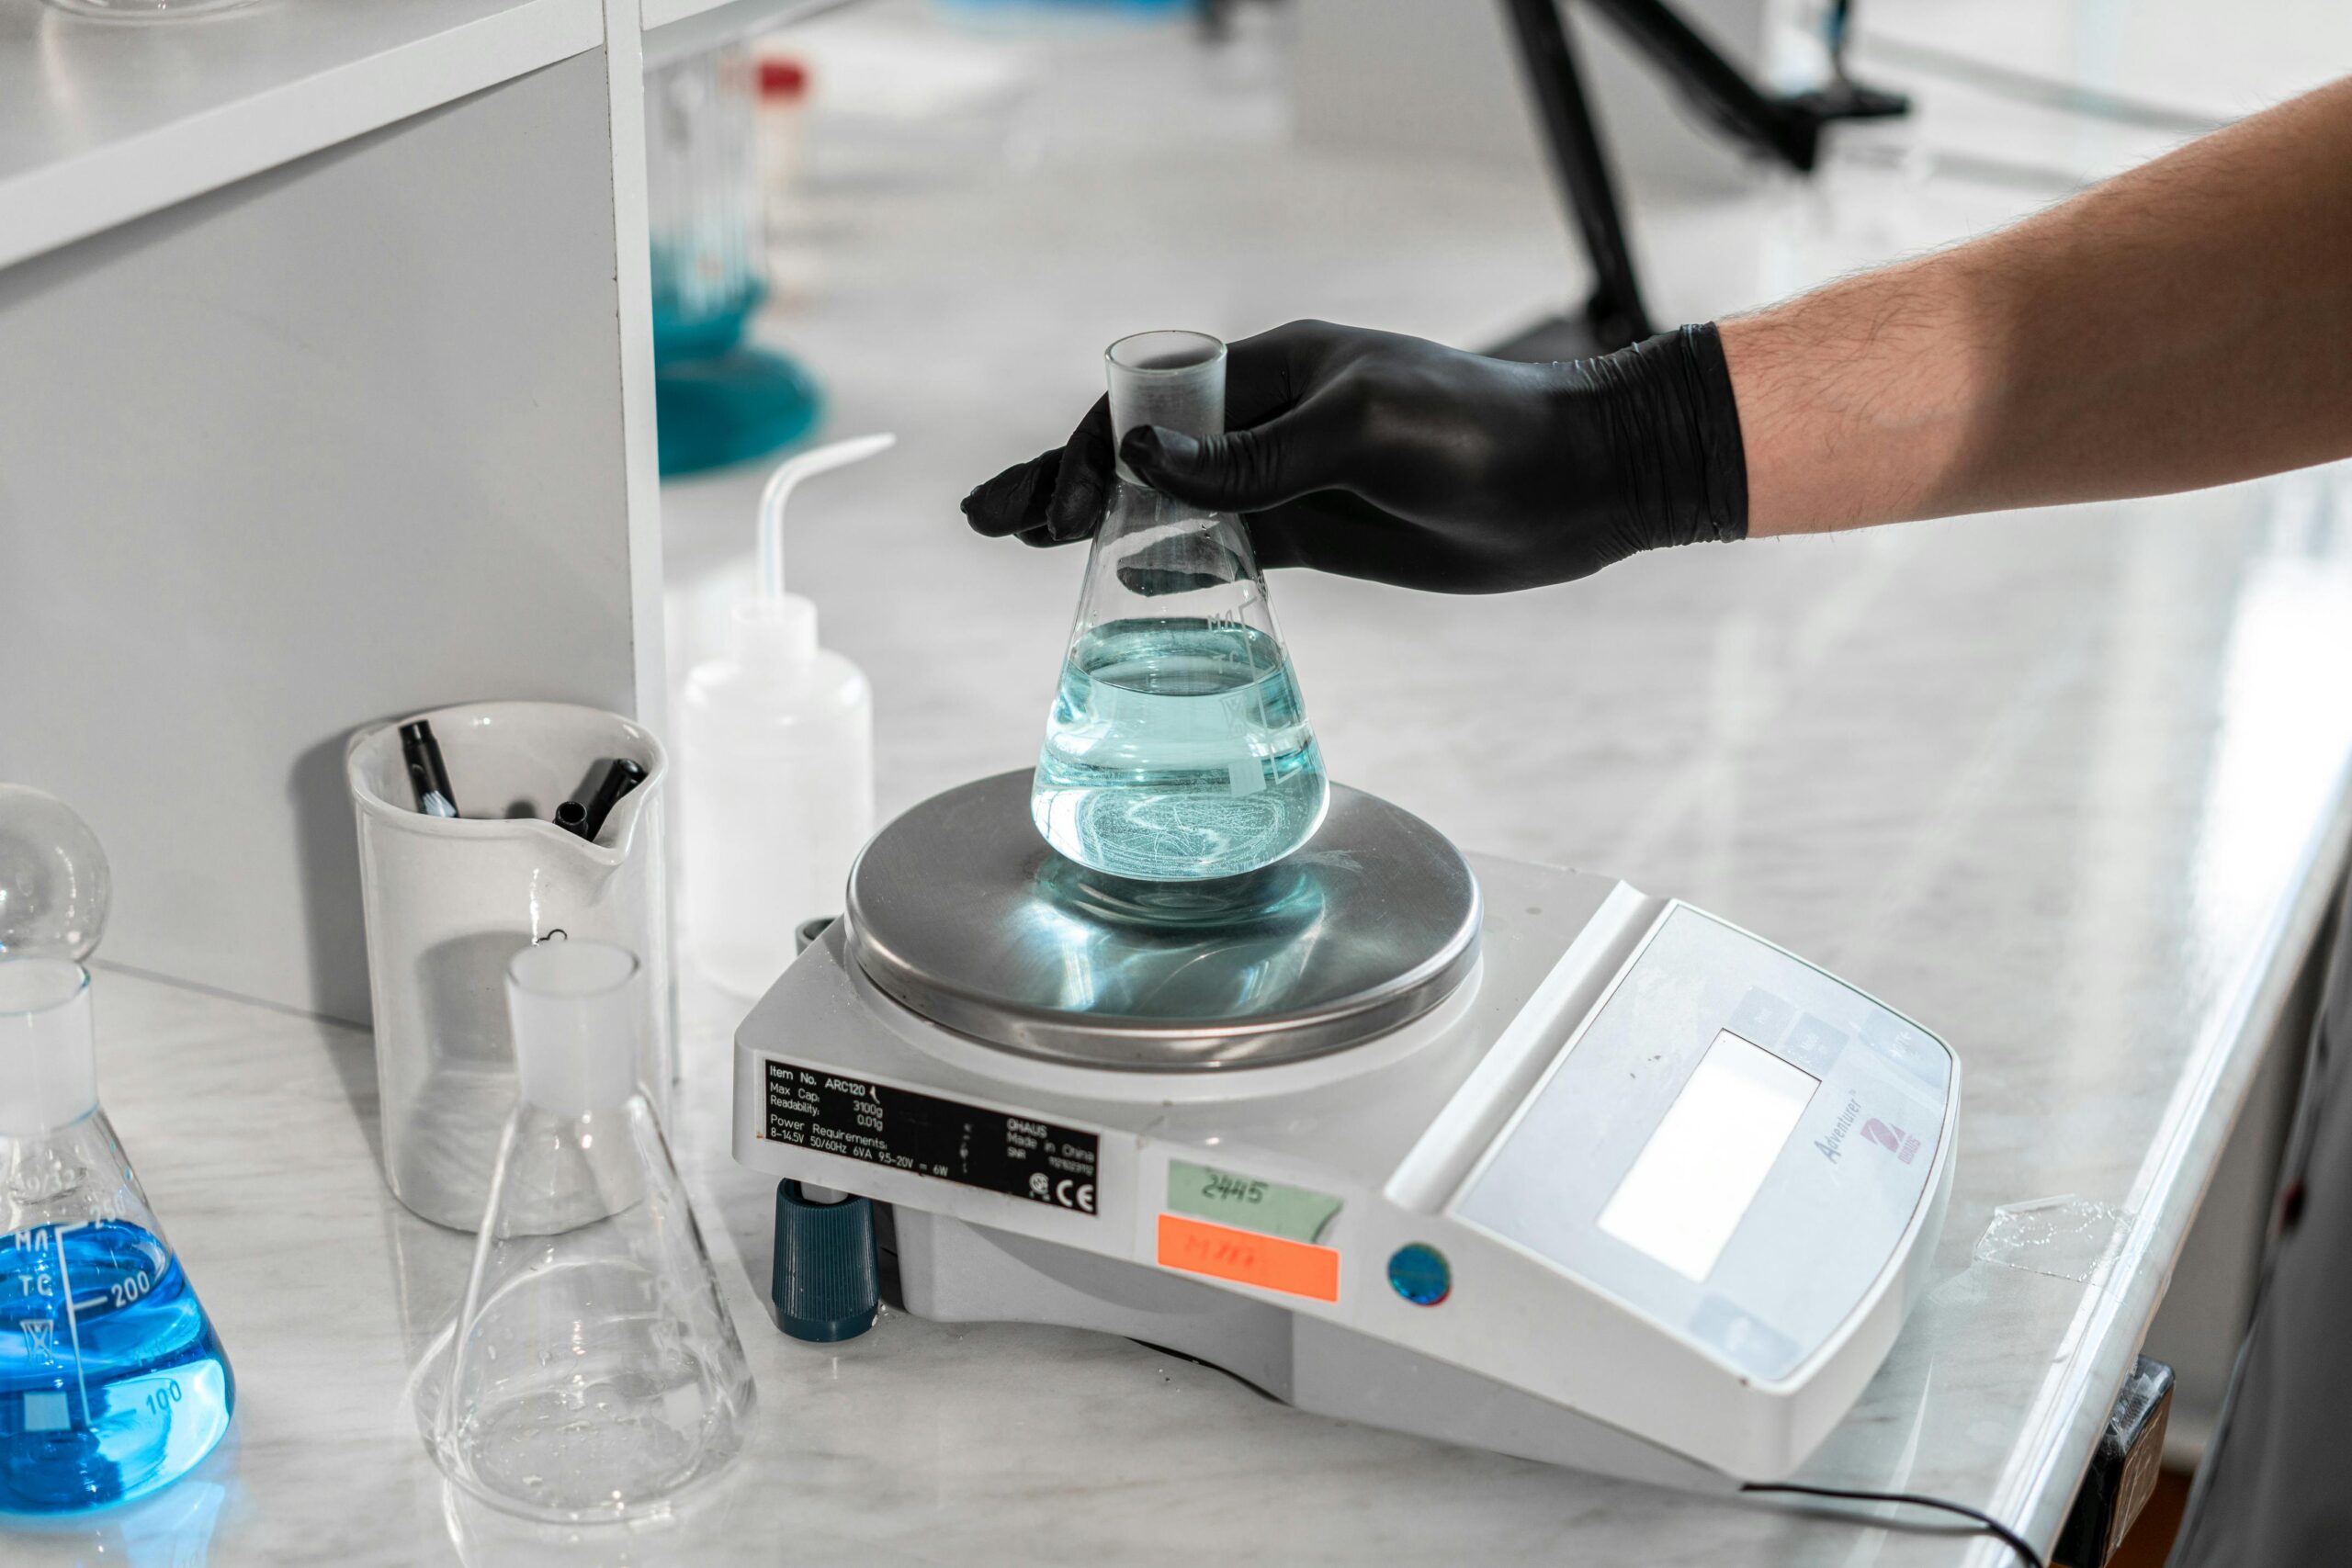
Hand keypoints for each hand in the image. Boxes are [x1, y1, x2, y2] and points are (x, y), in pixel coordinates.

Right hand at [961, 319, 1747, 593]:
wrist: (1577, 485)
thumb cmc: (1480, 435)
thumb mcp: (1362, 430)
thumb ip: (1253, 457)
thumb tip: (1143, 465)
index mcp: (1271, 372)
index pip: (1150, 404)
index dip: (1093, 453)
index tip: (1063, 511)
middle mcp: (1268, 422)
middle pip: (1140, 452)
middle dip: (1062, 481)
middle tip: (988, 519)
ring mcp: (1289, 480)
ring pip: (1170, 503)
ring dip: (1097, 522)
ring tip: (1022, 541)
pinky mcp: (1320, 533)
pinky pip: (1223, 547)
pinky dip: (1167, 562)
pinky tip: (1120, 579)